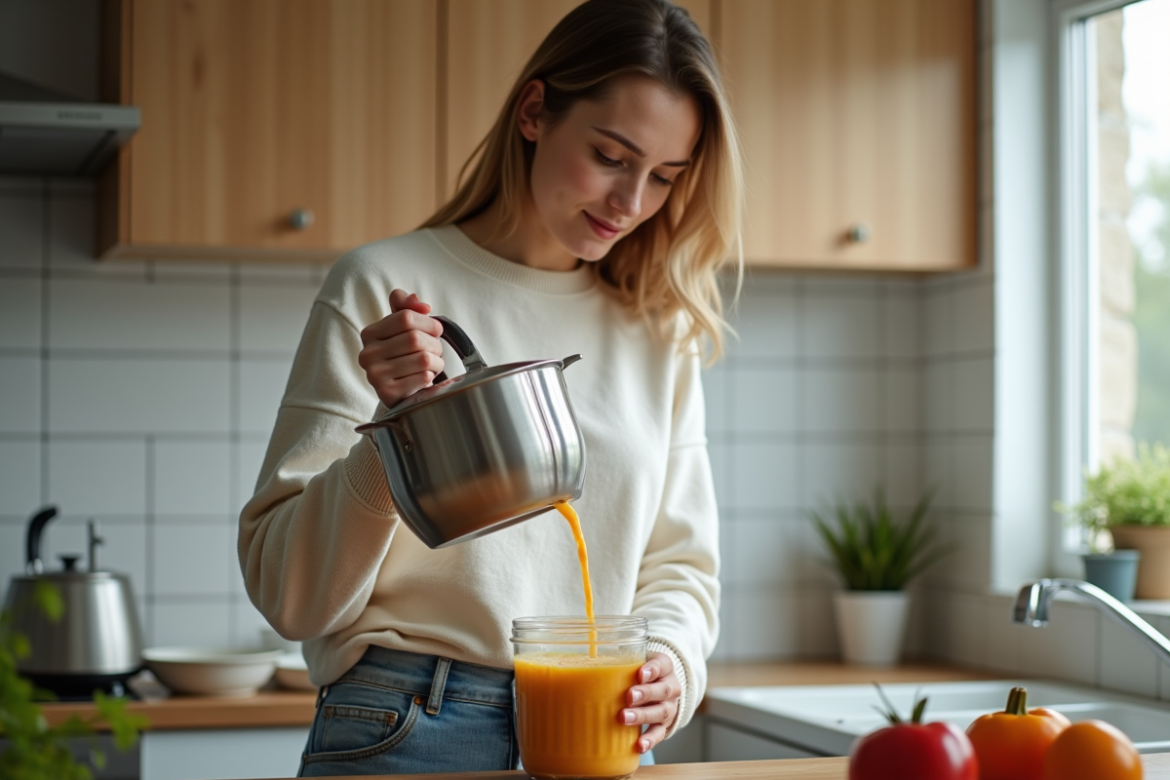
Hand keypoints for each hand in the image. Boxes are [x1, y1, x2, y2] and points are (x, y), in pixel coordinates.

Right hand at [358, 289, 444, 407]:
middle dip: (435, 344)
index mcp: (370, 333)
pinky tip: (425, 378)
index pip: (406, 317)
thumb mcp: (402, 328)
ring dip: (436, 361)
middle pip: (415, 338)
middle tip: (436, 351)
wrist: (401, 391)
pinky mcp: (388, 394)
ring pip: (423, 358)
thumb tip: (421, 305)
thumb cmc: (404, 355)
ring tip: (431, 365)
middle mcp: (368, 354)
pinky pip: (423, 377)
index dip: (428, 323)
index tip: (435, 331)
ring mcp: (375, 376)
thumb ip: (407, 308)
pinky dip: (431, 376)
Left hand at [621, 652, 680, 753]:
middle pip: (662, 690)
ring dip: (643, 716)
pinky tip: (639, 745)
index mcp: (665, 667)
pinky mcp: (665, 725)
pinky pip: (660, 734)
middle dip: (645, 693)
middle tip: (629, 697)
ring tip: (625, 718)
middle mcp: (671, 687)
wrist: (660, 688)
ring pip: (661, 712)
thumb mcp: (635, 661)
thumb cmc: (641, 673)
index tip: (640, 674)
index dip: (652, 670)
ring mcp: (669, 707)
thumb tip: (589, 659)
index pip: (661, 665)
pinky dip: (650, 740)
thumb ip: (618, 661)